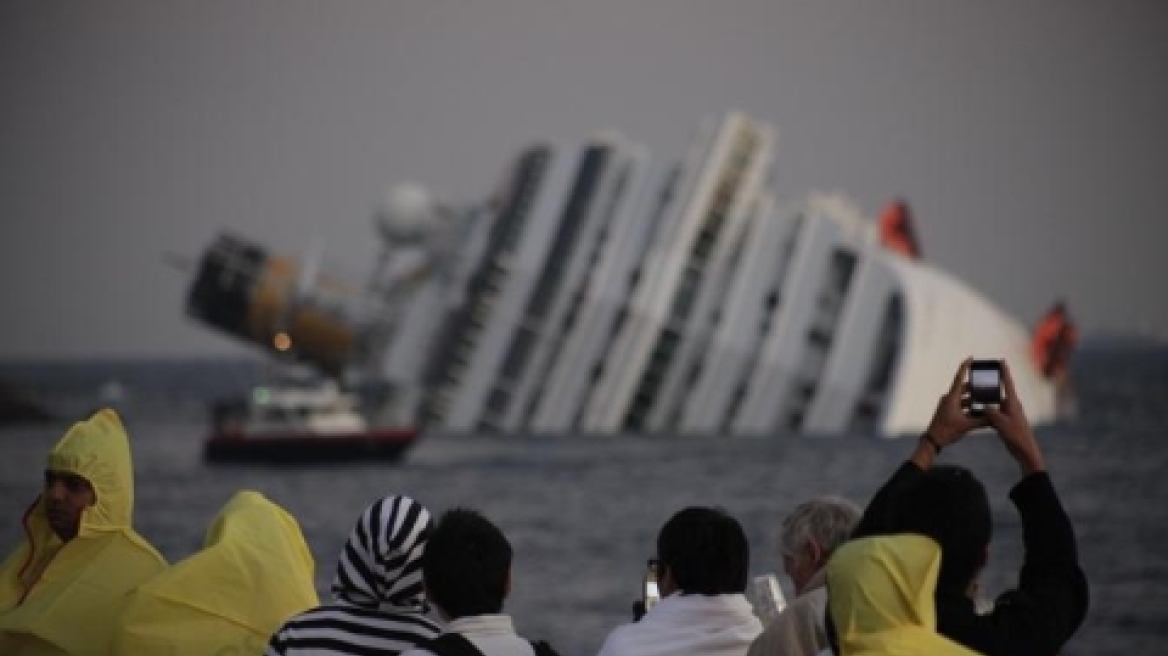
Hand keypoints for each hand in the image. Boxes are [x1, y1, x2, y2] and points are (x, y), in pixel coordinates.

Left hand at [912, 359, 988, 468]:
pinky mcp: (949, 411)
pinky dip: (969, 406)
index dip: (965, 367)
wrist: (933, 441)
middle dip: (976, 387)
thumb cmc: (947, 431)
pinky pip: (961, 405)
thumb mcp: (967, 425)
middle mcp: (949, 398)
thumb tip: (995, 417)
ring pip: (964, 398)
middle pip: (964, 388)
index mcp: (952, 397)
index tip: (970, 358)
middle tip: (987, 385)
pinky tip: (979, 411)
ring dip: (973, 399)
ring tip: (986, 399)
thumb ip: (982, 420)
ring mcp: (948, 405)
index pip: (959, 378)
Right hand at [985, 360, 1044, 474]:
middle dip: (993, 383)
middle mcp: (1012, 406)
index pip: (1008, 383)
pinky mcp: (1007, 421)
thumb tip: (984, 407)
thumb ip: (991, 412)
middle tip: (984, 375)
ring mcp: (1010, 413)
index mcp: (1012, 403)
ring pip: (996, 403)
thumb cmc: (1016, 435)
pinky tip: (980, 412)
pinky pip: (995, 412)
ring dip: (988, 399)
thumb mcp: (1001, 423)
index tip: (1002, 361)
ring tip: (978, 394)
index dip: (1004, 371)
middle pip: (1001, 391)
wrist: (1025, 450)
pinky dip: (988, 411)